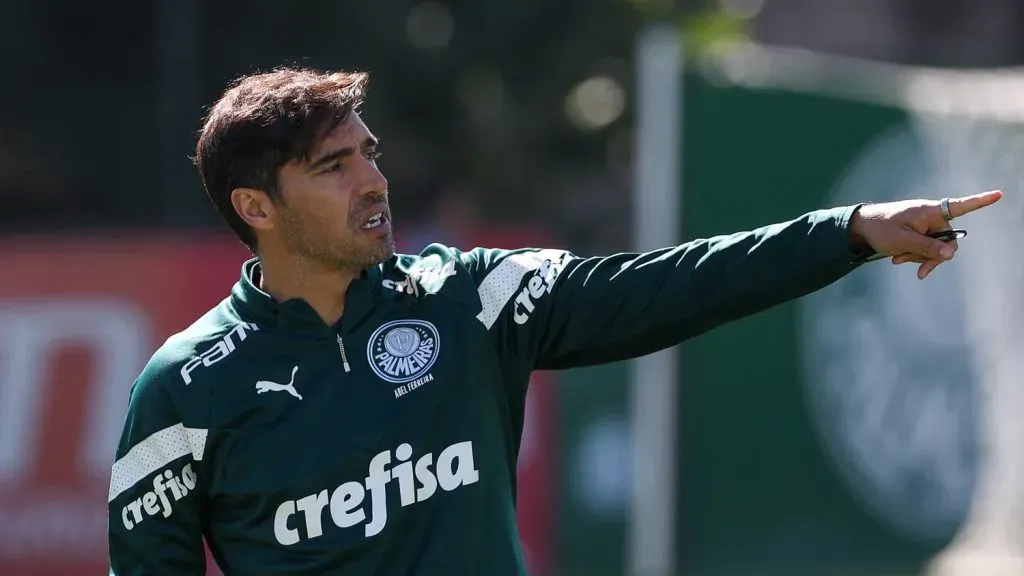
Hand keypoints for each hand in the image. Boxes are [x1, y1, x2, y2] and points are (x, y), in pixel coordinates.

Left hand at [850, 190, 1002, 278]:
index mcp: (930, 211)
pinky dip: (913, 256)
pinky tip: (897, 259)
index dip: (980, 202)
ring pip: (935, 250)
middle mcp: (932, 218)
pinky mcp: (919, 236)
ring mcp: (925, 227)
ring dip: (918, 257)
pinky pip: (925, 251)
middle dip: (931, 255)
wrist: (861, 229)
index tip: (999, 194)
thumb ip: (927, 248)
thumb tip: (951, 254)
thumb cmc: (881, 228)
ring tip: (897, 258)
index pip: (960, 206)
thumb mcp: (902, 241)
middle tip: (916, 268)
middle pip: (948, 242)